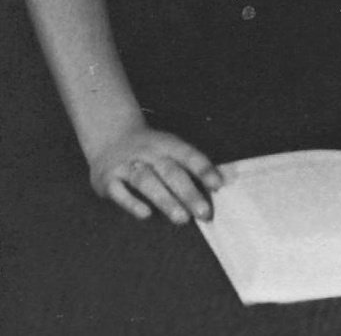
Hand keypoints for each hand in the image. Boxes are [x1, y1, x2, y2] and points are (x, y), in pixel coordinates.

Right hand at [88, 121, 223, 223]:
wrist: (109, 136)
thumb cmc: (148, 150)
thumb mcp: (166, 147)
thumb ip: (187, 165)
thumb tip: (217, 185)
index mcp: (165, 143)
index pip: (187, 154)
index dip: (203, 169)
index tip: (218, 185)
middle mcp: (146, 152)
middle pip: (170, 171)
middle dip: (188, 192)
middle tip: (204, 213)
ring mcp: (125, 164)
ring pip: (146, 180)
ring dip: (165, 199)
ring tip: (182, 219)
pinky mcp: (107, 179)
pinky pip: (119, 191)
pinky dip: (132, 202)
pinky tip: (146, 214)